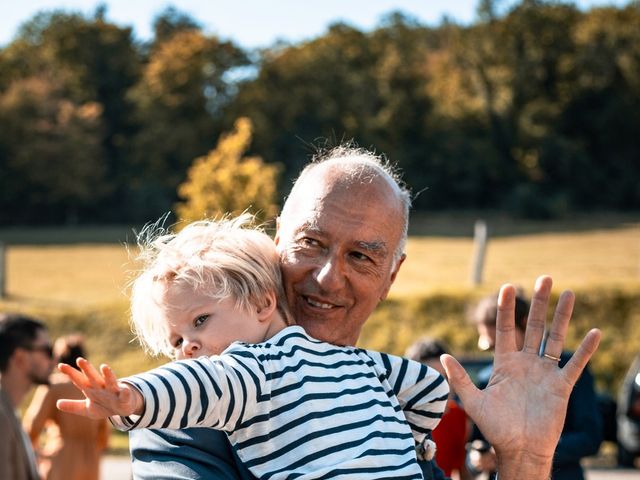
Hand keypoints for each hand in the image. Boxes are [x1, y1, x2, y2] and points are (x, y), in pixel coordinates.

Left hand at [56, 357, 142, 418]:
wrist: (123, 409)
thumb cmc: (104, 406)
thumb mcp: (87, 409)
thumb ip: (73, 406)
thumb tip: (57, 403)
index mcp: (91, 389)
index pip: (79, 380)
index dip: (71, 373)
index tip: (60, 365)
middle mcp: (101, 387)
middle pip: (93, 377)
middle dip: (87, 369)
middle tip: (80, 360)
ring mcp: (113, 391)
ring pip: (110, 381)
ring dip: (107, 374)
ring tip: (104, 367)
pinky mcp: (124, 397)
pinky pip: (124, 395)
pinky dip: (124, 392)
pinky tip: (124, 390)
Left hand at [442, 275, 600, 478]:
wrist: (519, 449)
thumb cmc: (495, 428)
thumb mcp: (473, 402)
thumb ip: (460, 379)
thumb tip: (443, 358)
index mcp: (504, 363)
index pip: (506, 329)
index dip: (506, 308)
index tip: (507, 286)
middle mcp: (526, 363)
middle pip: (533, 326)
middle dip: (538, 303)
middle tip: (545, 278)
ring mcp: (544, 372)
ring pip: (555, 338)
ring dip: (562, 316)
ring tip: (569, 293)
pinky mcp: (561, 386)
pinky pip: (575, 363)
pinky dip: (585, 349)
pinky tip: (593, 332)